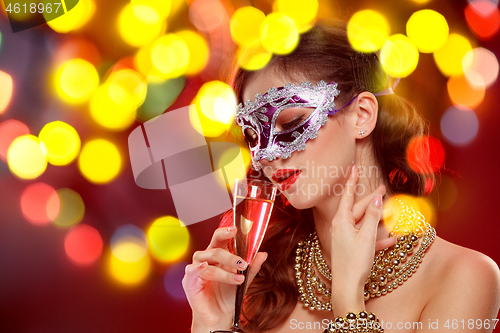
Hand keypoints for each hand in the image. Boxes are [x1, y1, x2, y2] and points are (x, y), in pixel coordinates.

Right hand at [182, 226, 267, 332]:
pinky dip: (201, 269)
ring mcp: (195, 268)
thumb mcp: (244, 280)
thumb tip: (263, 253)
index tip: (236, 229)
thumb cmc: (228, 296)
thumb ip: (252, 267)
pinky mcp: (189, 281)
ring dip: (225, 270)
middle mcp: (205, 259)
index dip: (225, 232)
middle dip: (231, 256)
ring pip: (208, 261)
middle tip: (243, 264)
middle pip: (215, 249)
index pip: (219, 238)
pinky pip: (194, 270)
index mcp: (216, 255)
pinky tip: (207, 269)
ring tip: (238, 278)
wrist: (220, 316)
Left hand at [329, 165, 385, 314]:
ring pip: (363, 223)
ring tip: (391, 212)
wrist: (347, 287)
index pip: (347, 196)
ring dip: (377, 220)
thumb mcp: (366, 236)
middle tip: (384, 190)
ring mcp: (345, 237)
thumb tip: (376, 199)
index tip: (353, 168)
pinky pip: (365, 238)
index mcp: (341, 221)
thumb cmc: (354, 262)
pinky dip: (377, 238)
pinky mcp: (350, 247)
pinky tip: (392, 240)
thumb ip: (371, 216)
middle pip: (358, 209)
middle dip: (371, 200)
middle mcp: (341, 227)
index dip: (351, 181)